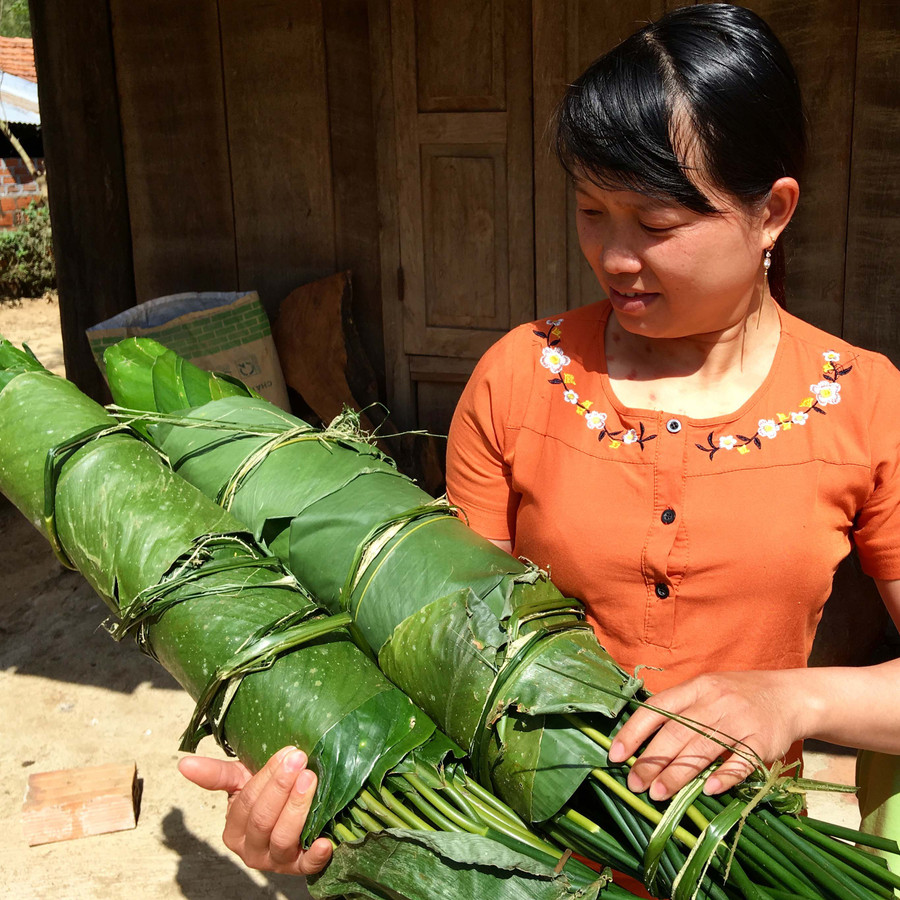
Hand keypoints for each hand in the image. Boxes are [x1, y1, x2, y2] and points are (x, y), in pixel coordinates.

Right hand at [178, 745, 332, 875]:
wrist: (288, 817)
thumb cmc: (263, 795)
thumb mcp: (240, 782)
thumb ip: (215, 775)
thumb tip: (183, 764)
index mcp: (233, 830)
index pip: (247, 803)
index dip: (268, 778)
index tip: (287, 753)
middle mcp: (250, 850)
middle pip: (264, 820)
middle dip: (283, 789)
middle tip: (301, 762)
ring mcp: (275, 862)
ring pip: (283, 838)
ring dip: (298, 809)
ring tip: (312, 781)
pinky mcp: (299, 868)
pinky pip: (306, 867)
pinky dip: (316, 856)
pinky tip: (326, 842)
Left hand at [607, 670, 802, 800]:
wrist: (790, 696)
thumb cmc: (737, 696)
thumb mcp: (706, 690)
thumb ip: (679, 709)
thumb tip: (640, 739)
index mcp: (696, 688)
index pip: (657, 708)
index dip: (633, 732)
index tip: (615, 754)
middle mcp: (714, 702)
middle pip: (676, 733)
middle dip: (650, 761)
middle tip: (634, 784)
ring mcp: (739, 722)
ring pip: (702, 749)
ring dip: (677, 774)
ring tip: (656, 794)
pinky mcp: (762, 743)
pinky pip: (740, 762)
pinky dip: (723, 777)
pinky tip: (706, 791)